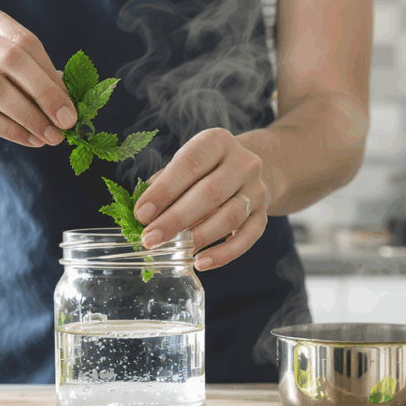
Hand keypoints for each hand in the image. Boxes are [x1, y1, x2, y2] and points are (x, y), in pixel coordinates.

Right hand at [0, 2, 76, 146]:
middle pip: (9, 59)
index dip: (50, 73)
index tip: (69, 102)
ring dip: (29, 116)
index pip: (24, 41)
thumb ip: (32, 72)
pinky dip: (9, 129)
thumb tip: (66, 101)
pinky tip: (28, 139)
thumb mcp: (3, 63)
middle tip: (66, 121)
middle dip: (44, 93)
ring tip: (50, 136)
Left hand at [132, 128, 269, 270]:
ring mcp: (257, 189)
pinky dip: (224, 254)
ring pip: (230, 216)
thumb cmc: (204, 169)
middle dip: (176, 219)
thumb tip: (142, 214)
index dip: (164, 191)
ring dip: (199, 237)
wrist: (247, 170)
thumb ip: (164, 184)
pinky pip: (247, 237)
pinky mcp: (263, 213)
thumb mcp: (185, 164)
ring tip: (174, 251)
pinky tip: (202, 262)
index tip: (141, 214)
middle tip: (151, 238)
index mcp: (217, 142)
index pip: (189, 165)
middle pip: (210, 193)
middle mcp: (243, 162)